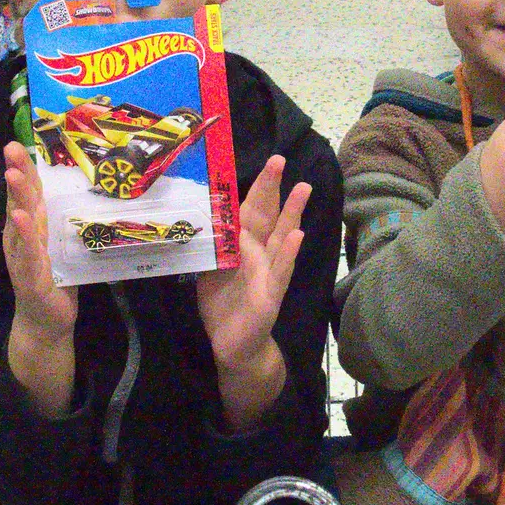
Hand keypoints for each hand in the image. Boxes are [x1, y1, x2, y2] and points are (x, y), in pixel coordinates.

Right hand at [2, 141, 76, 341]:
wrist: (46, 325)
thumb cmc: (56, 283)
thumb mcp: (62, 247)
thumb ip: (66, 224)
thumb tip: (90, 195)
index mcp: (30, 231)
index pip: (28, 195)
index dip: (25, 170)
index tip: (18, 144)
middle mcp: (21, 240)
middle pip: (19, 201)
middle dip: (17, 174)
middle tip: (11, 149)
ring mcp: (22, 257)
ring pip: (19, 223)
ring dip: (17, 199)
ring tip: (13, 175)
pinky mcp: (29, 277)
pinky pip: (28, 253)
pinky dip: (26, 236)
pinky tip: (21, 218)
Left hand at [196, 157, 310, 428]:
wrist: (233, 344)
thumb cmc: (222, 303)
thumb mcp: (210, 269)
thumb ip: (213, 245)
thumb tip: (201, 215)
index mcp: (242, 245)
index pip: (248, 209)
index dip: (253, 186)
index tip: (256, 161)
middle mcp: (259, 253)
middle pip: (267, 215)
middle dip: (273, 189)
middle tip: (280, 160)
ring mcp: (269, 271)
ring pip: (282, 236)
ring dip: (292, 213)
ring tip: (303, 188)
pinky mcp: (271, 293)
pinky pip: (281, 269)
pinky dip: (289, 253)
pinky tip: (298, 236)